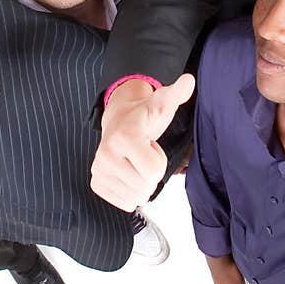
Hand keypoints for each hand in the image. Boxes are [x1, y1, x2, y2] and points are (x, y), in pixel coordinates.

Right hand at [90, 74, 194, 210]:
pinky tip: (128, 174)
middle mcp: (106, 154)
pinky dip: (130, 193)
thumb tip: (189, 80)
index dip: (159, 161)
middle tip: (143, 155)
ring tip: (135, 163)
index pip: (154, 172)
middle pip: (145, 187)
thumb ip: (176, 94)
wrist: (118, 121)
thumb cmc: (144, 117)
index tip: (152, 146)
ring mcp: (98, 169)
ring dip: (141, 184)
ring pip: (135, 198)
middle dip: (150, 174)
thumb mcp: (161, 104)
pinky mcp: (96, 182)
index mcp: (124, 138)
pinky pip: (123, 203)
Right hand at [206, 255, 252, 283]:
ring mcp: (220, 278)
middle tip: (245, 278)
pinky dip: (233, 271)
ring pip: (233, 281)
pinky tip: (235, 267)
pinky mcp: (220, 270)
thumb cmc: (226, 270)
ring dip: (238, 277)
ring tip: (240, 272)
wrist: (218, 254)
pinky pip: (229, 273)